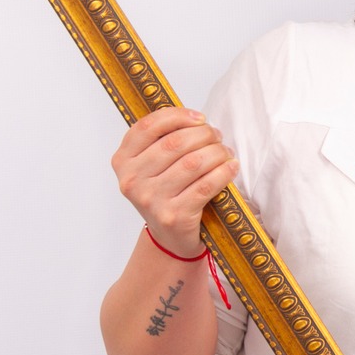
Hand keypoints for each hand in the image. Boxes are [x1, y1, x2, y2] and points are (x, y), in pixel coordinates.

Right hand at [112, 107, 238, 256]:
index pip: (148, 126)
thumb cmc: (165, 193)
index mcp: (123, 161)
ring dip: (217, 153)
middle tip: (217, 137)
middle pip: (175, 143)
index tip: (199, 117)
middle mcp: (132, 180)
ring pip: (193, 163)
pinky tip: (231, 167)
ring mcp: (152, 200)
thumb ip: (162, 141)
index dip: (177, 116)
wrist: (170, 238)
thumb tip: (195, 117)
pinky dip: (223, 172)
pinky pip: (206, 186)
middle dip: (203, 135)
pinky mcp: (174, 216)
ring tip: (225, 152)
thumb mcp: (152, 167)